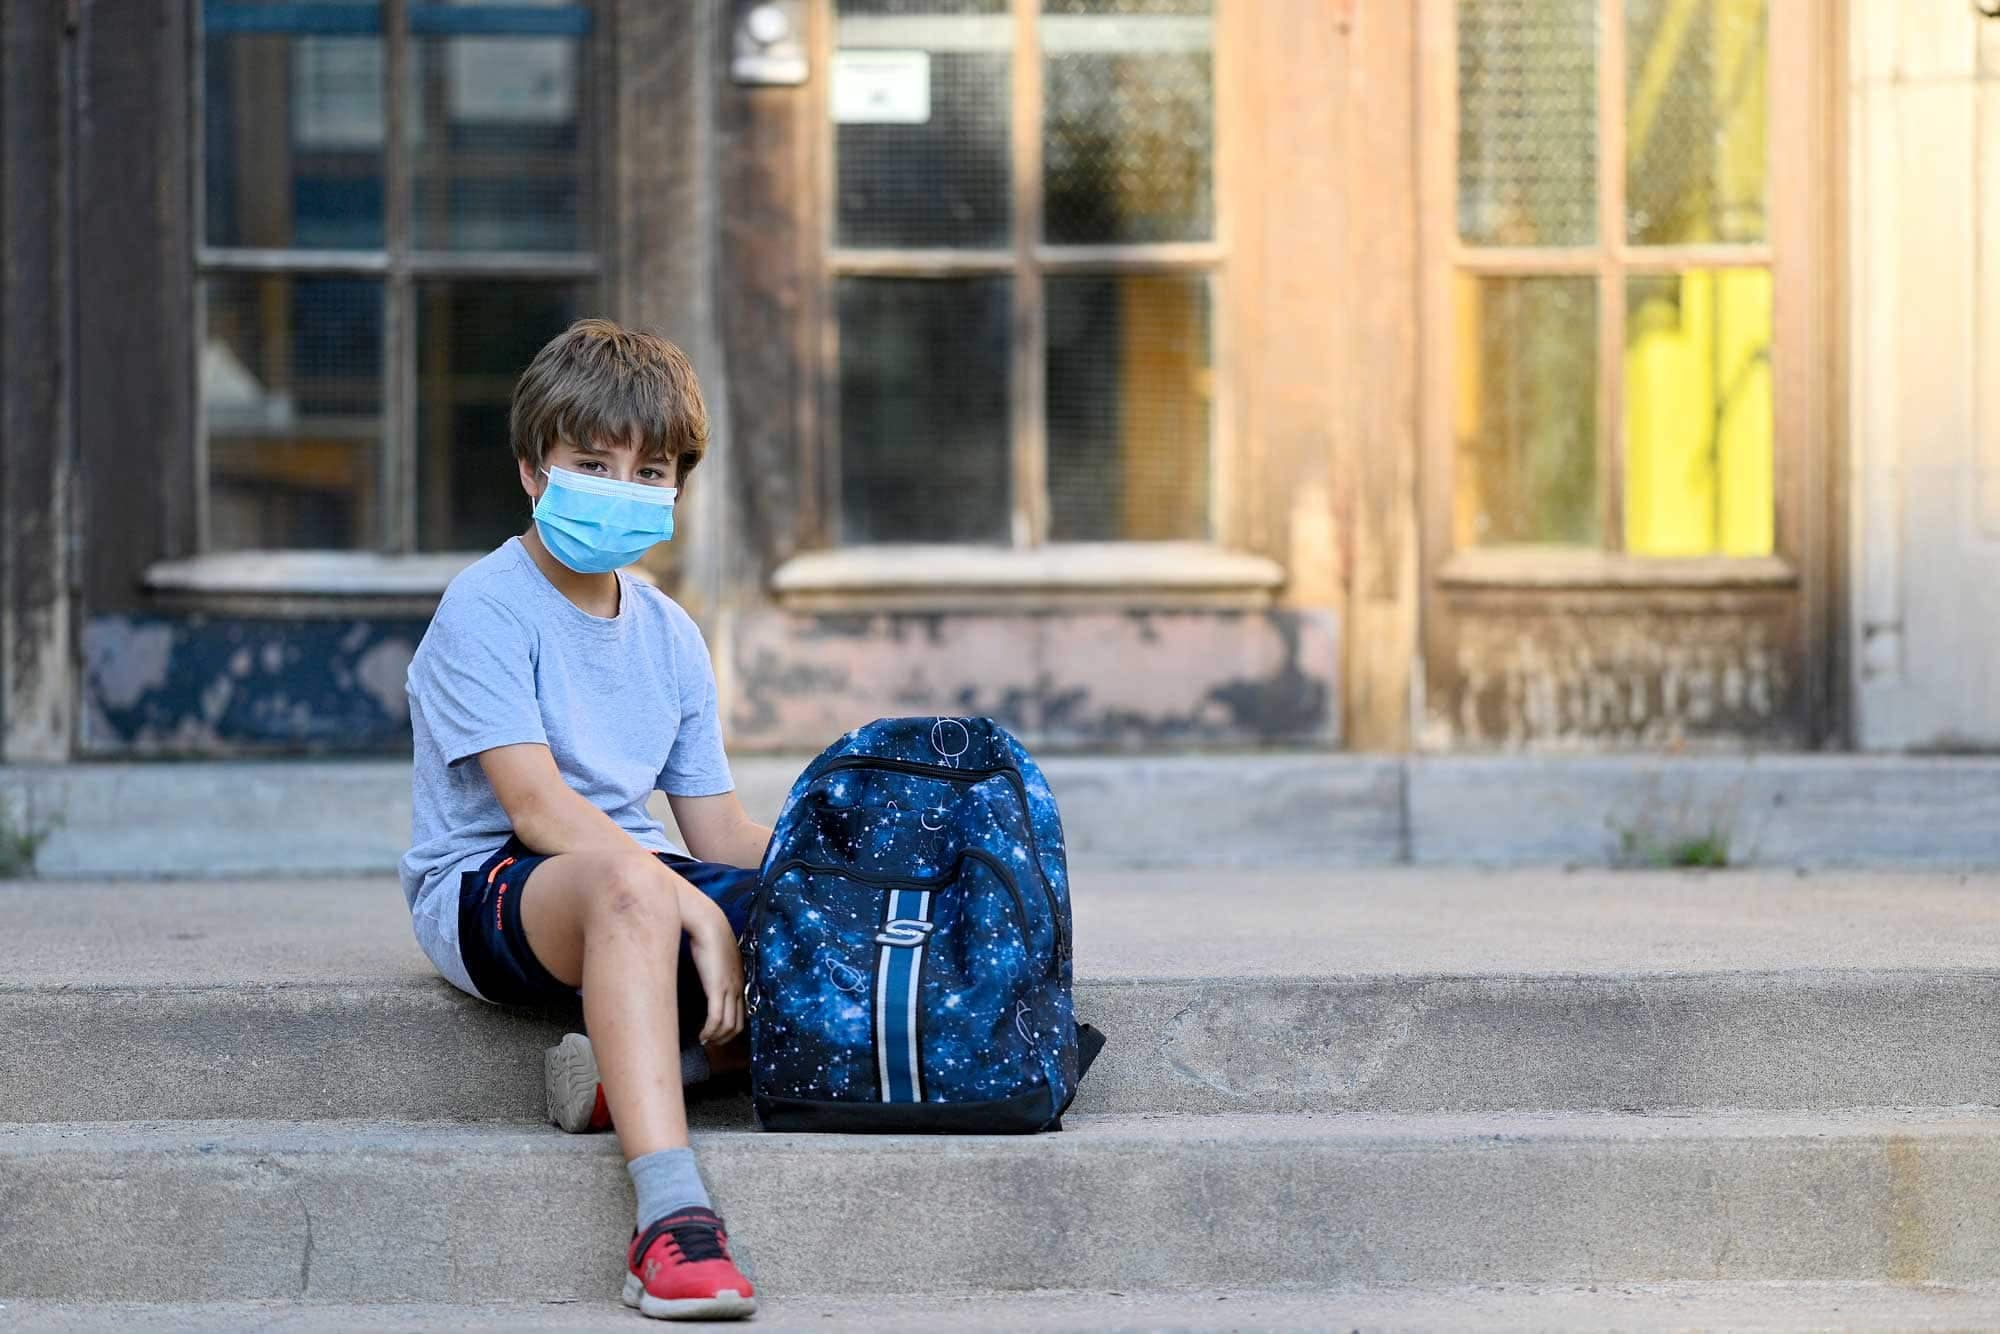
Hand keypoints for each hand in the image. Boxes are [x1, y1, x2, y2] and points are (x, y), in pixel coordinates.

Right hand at [679, 887, 744, 1045]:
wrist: (709, 924)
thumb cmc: (710, 936)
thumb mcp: (718, 957)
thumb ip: (718, 970)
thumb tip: (710, 978)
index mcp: (740, 980)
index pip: (743, 1012)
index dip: (732, 1028)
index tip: (719, 1034)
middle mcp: (739, 986)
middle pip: (739, 1023)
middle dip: (726, 1038)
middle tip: (712, 1043)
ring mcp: (729, 988)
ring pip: (729, 1025)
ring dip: (717, 1038)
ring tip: (705, 1041)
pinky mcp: (717, 987)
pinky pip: (716, 1018)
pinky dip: (710, 1031)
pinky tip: (702, 1035)